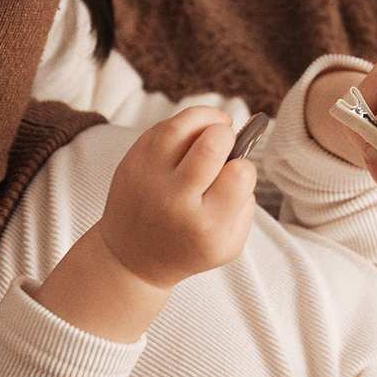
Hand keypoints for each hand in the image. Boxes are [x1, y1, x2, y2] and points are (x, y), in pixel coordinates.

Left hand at [94, 107, 257, 288]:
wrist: (132, 259)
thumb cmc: (188, 249)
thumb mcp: (229, 244)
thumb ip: (245, 205)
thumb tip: (243, 158)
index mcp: (205, 224)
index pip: (240, 174)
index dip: (244, 167)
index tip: (237, 174)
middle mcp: (175, 199)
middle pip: (212, 143)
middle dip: (227, 135)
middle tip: (226, 143)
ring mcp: (148, 178)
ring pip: (181, 125)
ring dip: (207, 117)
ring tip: (217, 124)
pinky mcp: (130, 163)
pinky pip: (161, 128)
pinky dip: (183, 124)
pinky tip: (191, 136)